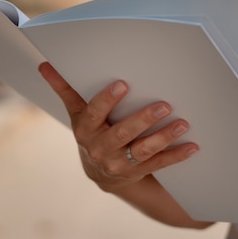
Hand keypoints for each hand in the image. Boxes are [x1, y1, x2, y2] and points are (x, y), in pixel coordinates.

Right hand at [38, 62, 198, 193]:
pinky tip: (193, 146)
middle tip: (164, 105)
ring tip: (183, 124)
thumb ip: (65, 89)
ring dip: (164, 137)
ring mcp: (119, 163)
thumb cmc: (91, 133)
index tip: (123, 84)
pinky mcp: (137, 172)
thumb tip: (44, 65)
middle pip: (122, 133)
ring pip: (142, 150)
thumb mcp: (76, 113)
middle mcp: (101, 148)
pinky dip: (176, 156)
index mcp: (86, 129)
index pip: (94, 112)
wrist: (100, 173)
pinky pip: (157, 164)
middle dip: (142, 120)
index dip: (106, 100)